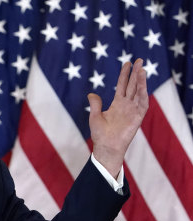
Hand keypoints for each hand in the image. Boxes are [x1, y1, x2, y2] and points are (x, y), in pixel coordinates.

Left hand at [87, 59, 148, 177]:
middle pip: (133, 86)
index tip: (127, 63)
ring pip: (138, 92)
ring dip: (141, 81)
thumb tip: (91, 93)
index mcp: (117, 104)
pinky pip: (142, 103)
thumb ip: (95, 104)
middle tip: (140, 60)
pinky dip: (142, 93)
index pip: (122, 86)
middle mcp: (126, 105)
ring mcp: (133, 110)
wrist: (106, 147)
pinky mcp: (137, 117)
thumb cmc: (100, 134)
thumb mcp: (95, 116)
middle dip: (136, 73)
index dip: (125, 75)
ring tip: (142, 69)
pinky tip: (142, 84)